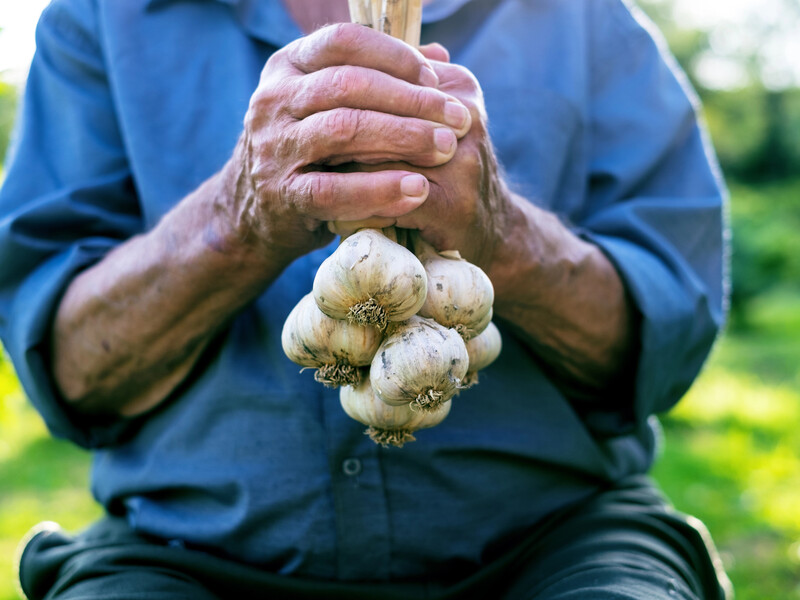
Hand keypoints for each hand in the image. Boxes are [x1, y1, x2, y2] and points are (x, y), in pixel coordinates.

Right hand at [220, 24, 471, 266]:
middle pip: (348, 84)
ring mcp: (273, 147)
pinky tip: (416, 191)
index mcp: (288, 66)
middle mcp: (273, 99)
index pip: (344, 42)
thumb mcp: (334, 107)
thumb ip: (380, 80)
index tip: (436, 80)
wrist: (258, 213)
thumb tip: (440, 57)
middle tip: (458, 120)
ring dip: (402, 138)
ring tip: (445, 150)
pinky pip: (332, 191)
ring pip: (342, 130)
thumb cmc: (313, 153)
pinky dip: (378, 190)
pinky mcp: (280, 195)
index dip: (395, 56)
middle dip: (411, 101)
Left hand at [331, 45, 513, 270]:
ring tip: (321, 184)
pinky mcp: (453, 204)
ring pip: (378, 155)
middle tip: (309, 152)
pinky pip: (388, 197)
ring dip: (343, 172)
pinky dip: (361, 207)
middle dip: (338, 134)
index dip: (344, 98)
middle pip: (376, 111)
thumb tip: (342, 60)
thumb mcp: (430, 126)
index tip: (315, 117)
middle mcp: (464, 116)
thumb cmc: (446, 175)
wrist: (491, 233)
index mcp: (457, 87)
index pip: (383, 77)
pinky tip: (340, 218)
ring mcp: (461, 161)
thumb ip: (399, 94)